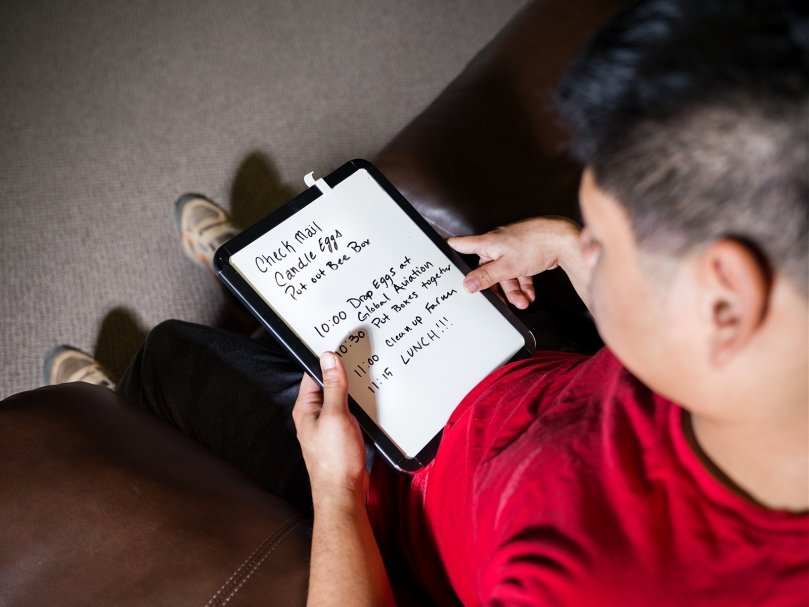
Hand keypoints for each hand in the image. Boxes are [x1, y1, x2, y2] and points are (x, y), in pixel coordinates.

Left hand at [293, 353, 368, 504]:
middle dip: (343, 374)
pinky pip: (349, 413)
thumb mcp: (336, 415)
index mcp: (306, 408)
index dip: (326, 359)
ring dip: (352, 391)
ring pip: (340, 399)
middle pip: (328, 385)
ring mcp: (328, 426)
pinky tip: (369, 403)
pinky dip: (358, 406)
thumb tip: (329, 360)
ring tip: (366, 380)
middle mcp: (314, 416)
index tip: (341, 348)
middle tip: (358, 361)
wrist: (344, 491)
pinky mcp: (341, 435)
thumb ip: (333, 386)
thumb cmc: (334, 459)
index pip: (312, 374)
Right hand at [448, 216, 589, 308]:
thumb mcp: (506, 266)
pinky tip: (529, 296)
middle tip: (499, 303)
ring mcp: (512, 250)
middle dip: (495, 287)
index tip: (441, 255)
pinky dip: (523, 285)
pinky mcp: (525, 255)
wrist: (563, 240)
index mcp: (487, 243)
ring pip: (506, 274)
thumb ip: (486, 277)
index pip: (462, 244)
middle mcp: (497, 245)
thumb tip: (467, 285)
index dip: (450, 249)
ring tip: (522, 303)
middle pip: (487, 269)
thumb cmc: (535, 244)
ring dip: (513, 291)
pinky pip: (519, 273)